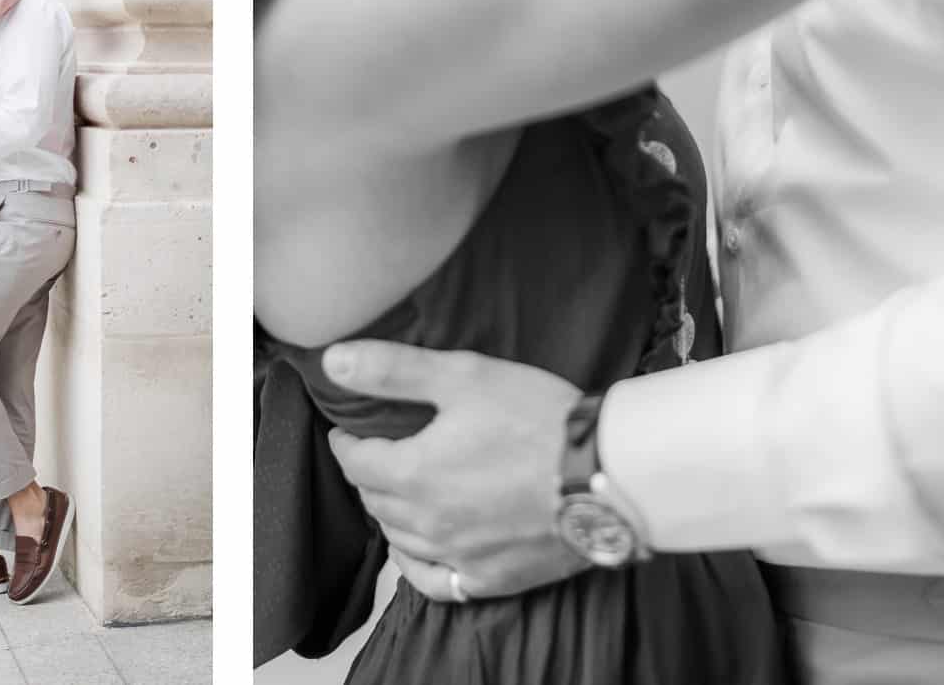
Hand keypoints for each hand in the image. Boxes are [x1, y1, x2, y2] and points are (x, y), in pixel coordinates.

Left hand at [322, 341, 588, 600]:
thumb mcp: (462, 376)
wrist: (609, 472)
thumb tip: (334, 361)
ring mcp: (460, 555)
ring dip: (390, 513)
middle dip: (368, 475)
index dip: (346, 443)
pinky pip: (435, 582)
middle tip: (376, 454)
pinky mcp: (493, 578)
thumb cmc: (538, 418)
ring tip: (396, 491)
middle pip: (375, 500)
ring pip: (400, 539)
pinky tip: (417, 550)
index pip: (356, 463)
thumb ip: (392, 370)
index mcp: (413, 473)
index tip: (347, 431)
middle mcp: (428, 523)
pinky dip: (416, 565)